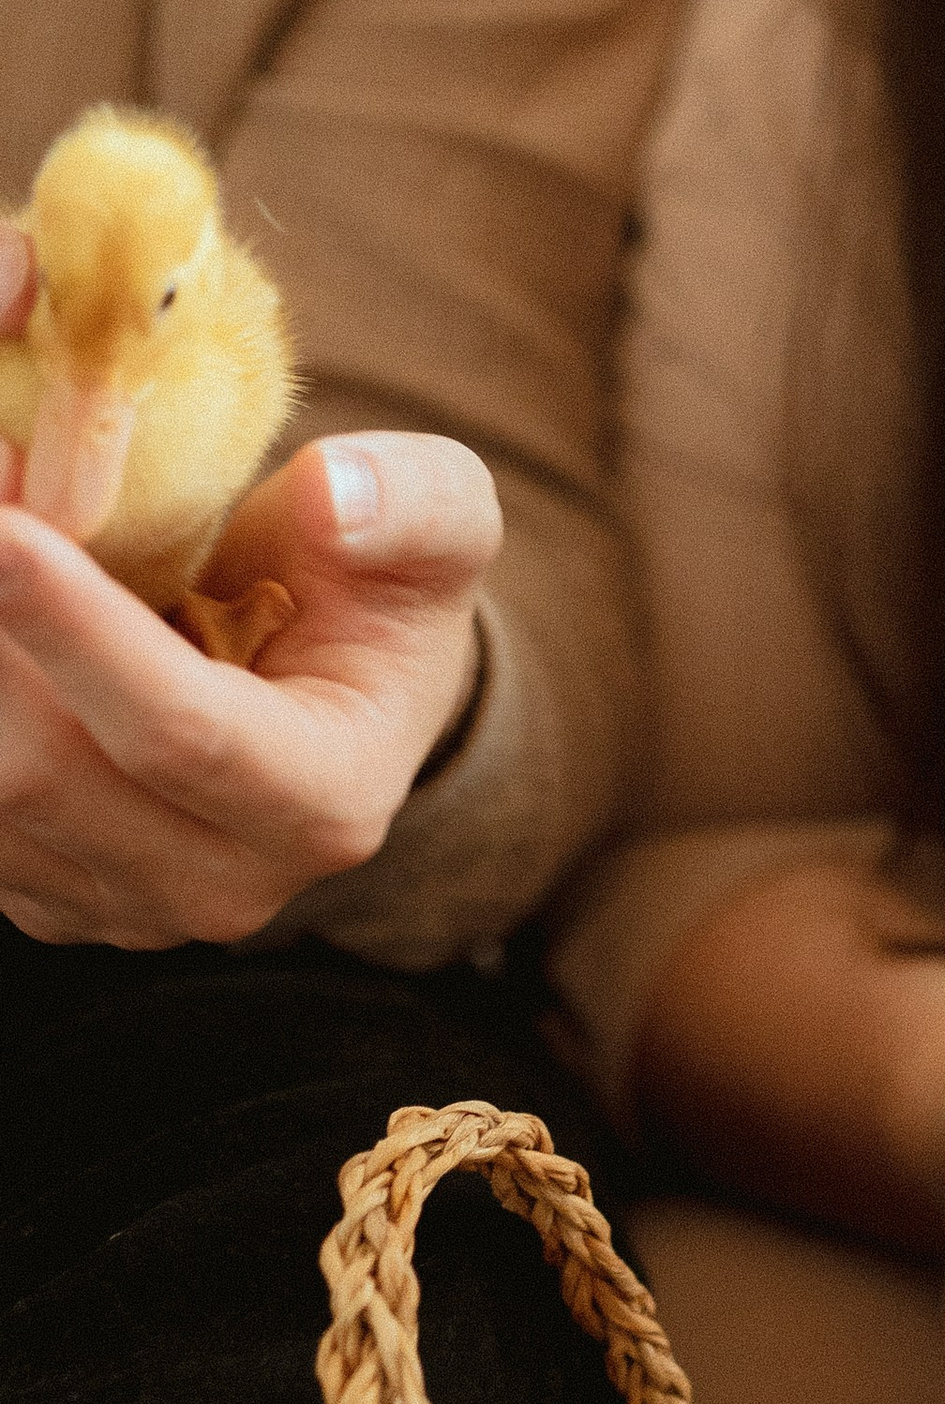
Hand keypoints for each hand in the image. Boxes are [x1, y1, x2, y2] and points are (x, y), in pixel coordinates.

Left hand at [0, 423, 497, 949]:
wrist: (337, 698)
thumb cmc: (378, 599)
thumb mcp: (442, 520)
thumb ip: (413, 501)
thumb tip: (337, 496)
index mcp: (324, 803)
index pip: (180, 731)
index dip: (75, 632)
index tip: (5, 530)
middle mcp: (221, 886)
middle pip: (44, 773)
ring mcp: (122, 907)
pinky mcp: (44, 899)